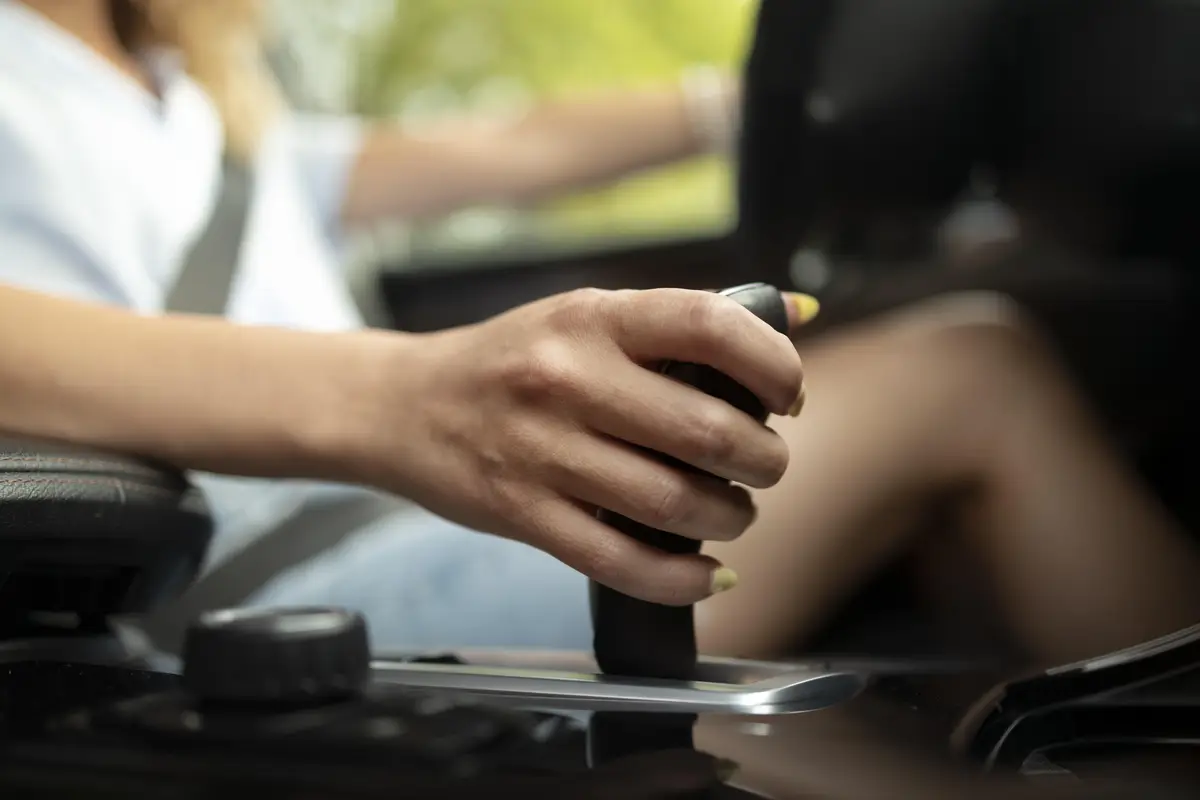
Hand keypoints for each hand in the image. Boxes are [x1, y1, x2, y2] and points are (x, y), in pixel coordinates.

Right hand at [364, 287, 812, 604]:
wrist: (402, 406)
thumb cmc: (511, 360)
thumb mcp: (585, 317)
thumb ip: (681, 324)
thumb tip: (799, 314)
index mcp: (593, 318)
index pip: (711, 326)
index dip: (774, 365)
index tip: (787, 397)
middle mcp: (567, 379)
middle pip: (707, 432)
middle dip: (765, 461)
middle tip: (766, 466)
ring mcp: (542, 452)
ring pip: (674, 503)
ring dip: (732, 518)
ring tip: (734, 512)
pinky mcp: (523, 515)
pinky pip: (624, 562)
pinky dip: (684, 579)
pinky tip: (707, 572)